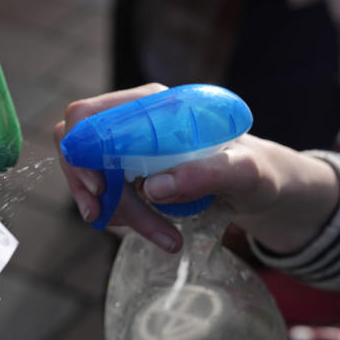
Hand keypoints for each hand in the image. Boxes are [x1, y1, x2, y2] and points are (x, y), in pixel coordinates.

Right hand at [54, 84, 339, 253]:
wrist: (262, 187)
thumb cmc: (258, 172)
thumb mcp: (246, 173)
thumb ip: (207, 174)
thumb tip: (153, 187)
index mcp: (154, 105)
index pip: (86, 115)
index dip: (78, 150)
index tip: (96, 188)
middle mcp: (133, 119)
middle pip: (77, 146)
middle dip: (87, 186)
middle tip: (104, 220)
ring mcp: (126, 145)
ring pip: (87, 173)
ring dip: (109, 208)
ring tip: (158, 234)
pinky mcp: (126, 170)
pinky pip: (102, 192)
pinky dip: (117, 215)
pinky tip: (152, 228)